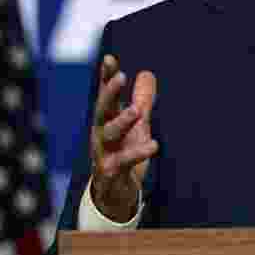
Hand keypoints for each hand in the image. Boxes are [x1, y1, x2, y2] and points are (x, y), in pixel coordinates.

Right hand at [89, 55, 158, 221]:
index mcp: (107, 120)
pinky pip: (122, 161)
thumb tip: (146, 73)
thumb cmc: (123, 154)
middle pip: (102, 110)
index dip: (106, 78)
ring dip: (122, 121)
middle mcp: (101, 134)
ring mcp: (103, 153)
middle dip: (109, 93)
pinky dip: (137, 153)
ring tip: (137, 111)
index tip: (110, 59)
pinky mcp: (110, 172)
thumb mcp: (136, 126)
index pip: (105, 95)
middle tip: (120, 77)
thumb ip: (142, 100)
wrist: (115, 196)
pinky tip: (153, 144)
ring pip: (108, 134)